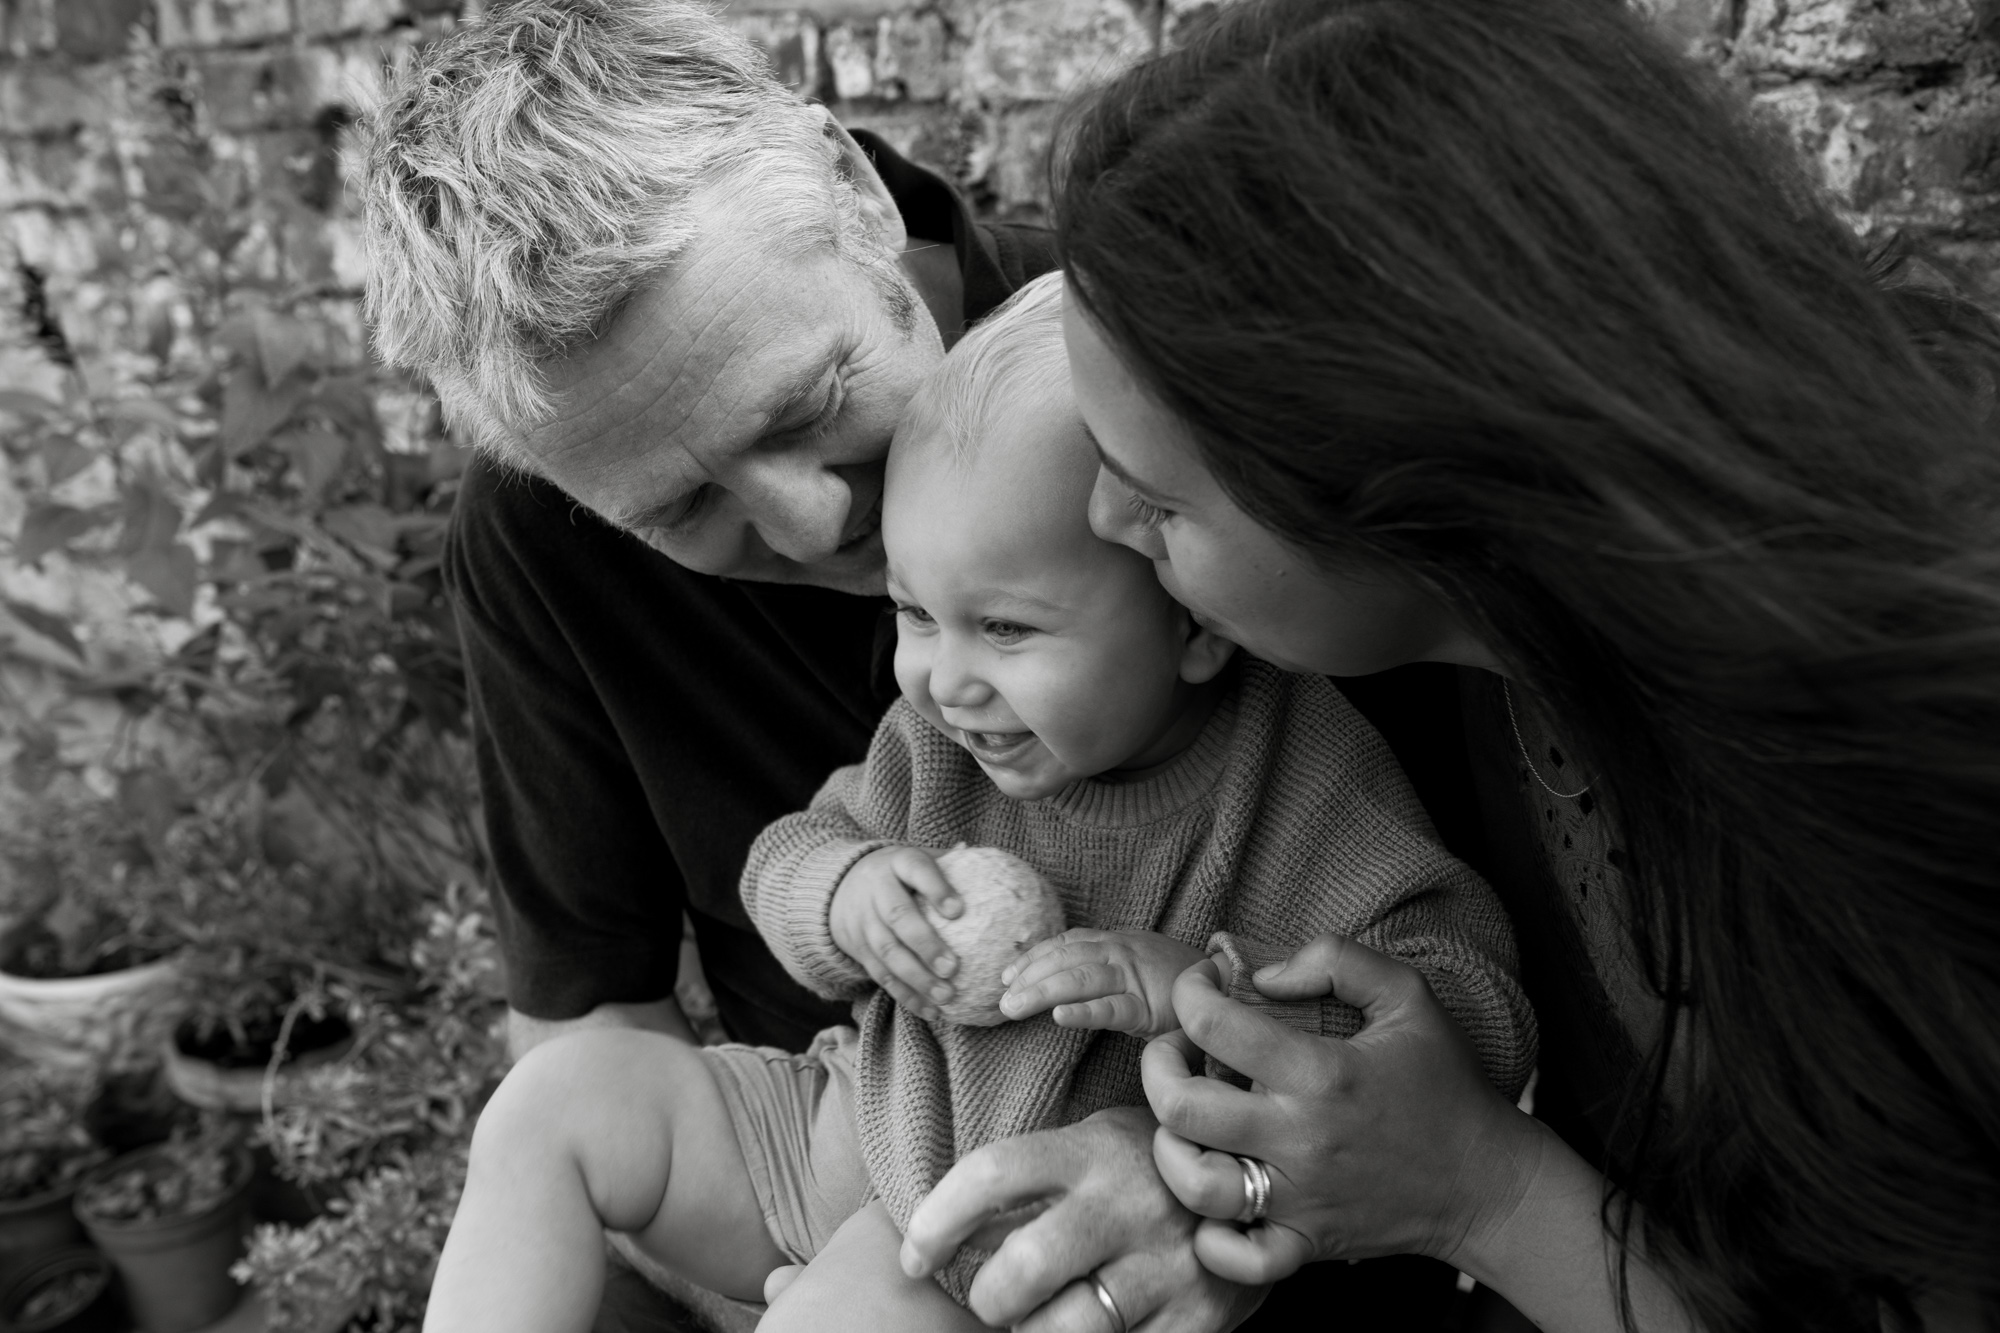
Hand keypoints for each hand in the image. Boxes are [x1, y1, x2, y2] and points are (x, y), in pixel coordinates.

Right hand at [829, 846, 962, 1020]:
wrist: (839, 887)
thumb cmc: (898, 874)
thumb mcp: (917, 858)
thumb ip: (952, 862)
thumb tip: (997, 867)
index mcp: (898, 862)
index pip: (915, 869)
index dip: (935, 889)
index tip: (958, 911)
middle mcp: (876, 890)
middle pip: (897, 916)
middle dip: (925, 944)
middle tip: (952, 968)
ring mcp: (864, 921)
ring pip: (887, 952)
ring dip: (917, 978)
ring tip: (946, 996)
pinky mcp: (859, 950)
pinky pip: (881, 975)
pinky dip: (906, 996)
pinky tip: (931, 1011)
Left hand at [900, 1106, 1266, 1332]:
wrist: (1267, 1185)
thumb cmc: (1150, 1170)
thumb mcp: (1099, 1143)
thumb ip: (1037, 1177)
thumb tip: (941, 1232)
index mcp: (1091, 1149)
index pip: (991, 1174)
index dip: (936, 1220)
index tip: (915, 1256)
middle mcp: (1127, 1203)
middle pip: (1025, 1267)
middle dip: (990, 1299)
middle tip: (994, 1301)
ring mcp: (1167, 1264)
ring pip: (1068, 1330)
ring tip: (1043, 1323)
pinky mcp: (1198, 1318)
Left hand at [998, 929, 1208, 1037]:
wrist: (1232, 986)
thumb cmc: (1179, 981)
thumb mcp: (1137, 964)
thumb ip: (1105, 966)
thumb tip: (1061, 983)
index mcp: (1116, 942)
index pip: (1065, 943)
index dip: (1033, 957)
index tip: (1005, 974)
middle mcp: (1121, 953)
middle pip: (1064, 959)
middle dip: (1028, 977)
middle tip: (1000, 1001)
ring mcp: (1136, 978)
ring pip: (1080, 979)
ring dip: (1042, 992)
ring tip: (1013, 1007)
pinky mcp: (1151, 1008)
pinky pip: (1112, 1009)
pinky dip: (1084, 1012)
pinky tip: (1059, 1018)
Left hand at [1142, 934, 1542, 1285]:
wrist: (1489, 1182)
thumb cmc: (1445, 1082)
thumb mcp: (1408, 994)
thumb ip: (1334, 959)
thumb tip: (1259, 974)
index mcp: (1323, 1073)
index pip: (1217, 1025)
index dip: (1190, 991)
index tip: (1202, 984)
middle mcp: (1302, 1139)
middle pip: (1181, 1108)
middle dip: (1159, 1065)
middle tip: (1178, 1049)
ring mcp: (1300, 1199)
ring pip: (1194, 1184)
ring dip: (1170, 1147)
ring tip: (1186, 1120)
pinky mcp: (1307, 1245)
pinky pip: (1236, 1260)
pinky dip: (1211, 1236)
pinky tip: (1217, 1196)